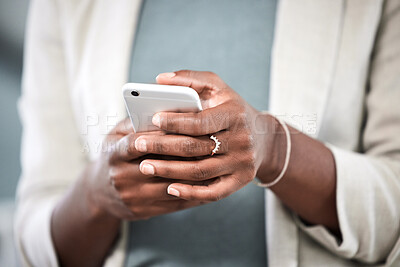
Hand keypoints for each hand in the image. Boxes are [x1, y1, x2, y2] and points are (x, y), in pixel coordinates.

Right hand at [86, 118, 200, 220]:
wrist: (99, 193)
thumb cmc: (114, 155)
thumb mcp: (115, 136)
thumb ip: (135, 123)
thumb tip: (162, 112)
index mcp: (113, 154)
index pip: (138, 142)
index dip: (162, 134)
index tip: (186, 124)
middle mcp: (122, 177)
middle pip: (160, 164)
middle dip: (186, 152)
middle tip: (211, 141)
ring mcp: (133, 197)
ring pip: (172, 185)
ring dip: (195, 174)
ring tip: (215, 160)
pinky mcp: (143, 211)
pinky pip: (174, 203)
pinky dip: (194, 192)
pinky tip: (209, 181)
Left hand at [135, 70, 279, 201]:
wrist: (263, 138)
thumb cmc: (232, 109)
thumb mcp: (217, 88)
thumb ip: (190, 79)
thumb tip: (160, 79)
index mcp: (234, 114)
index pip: (200, 121)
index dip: (175, 122)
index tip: (153, 119)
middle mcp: (241, 140)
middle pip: (196, 148)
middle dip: (163, 146)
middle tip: (139, 145)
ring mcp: (242, 163)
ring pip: (200, 172)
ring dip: (169, 171)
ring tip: (144, 166)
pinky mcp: (241, 181)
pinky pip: (213, 192)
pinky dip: (190, 193)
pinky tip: (170, 189)